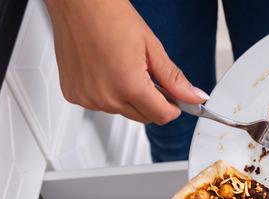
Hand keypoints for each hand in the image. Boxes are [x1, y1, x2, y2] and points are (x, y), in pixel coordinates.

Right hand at [43, 0, 207, 123]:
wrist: (77, 3)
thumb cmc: (110, 16)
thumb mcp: (151, 47)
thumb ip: (174, 79)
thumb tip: (195, 97)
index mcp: (128, 85)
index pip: (161, 116)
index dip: (173, 108)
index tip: (174, 99)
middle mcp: (105, 97)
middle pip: (142, 117)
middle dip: (151, 102)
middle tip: (146, 74)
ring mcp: (87, 98)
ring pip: (120, 111)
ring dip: (127, 97)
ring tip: (121, 67)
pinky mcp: (73, 95)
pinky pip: (99, 104)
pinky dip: (106, 93)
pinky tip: (103, 71)